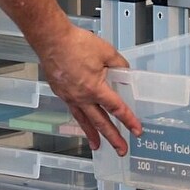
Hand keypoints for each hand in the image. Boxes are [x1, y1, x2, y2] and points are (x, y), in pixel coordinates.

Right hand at [36, 24, 141, 154]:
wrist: (51, 40)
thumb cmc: (76, 44)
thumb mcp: (107, 52)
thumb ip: (120, 65)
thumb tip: (126, 72)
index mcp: (95, 88)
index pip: (116, 109)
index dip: (129, 121)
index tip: (137, 131)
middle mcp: (82, 97)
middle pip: (101, 122)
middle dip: (112, 137)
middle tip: (121, 150)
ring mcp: (70, 97)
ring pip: (84, 121)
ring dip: (93, 135)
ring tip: (98, 147)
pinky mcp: (61, 93)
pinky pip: (73, 112)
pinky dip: (80, 121)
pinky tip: (83, 124)